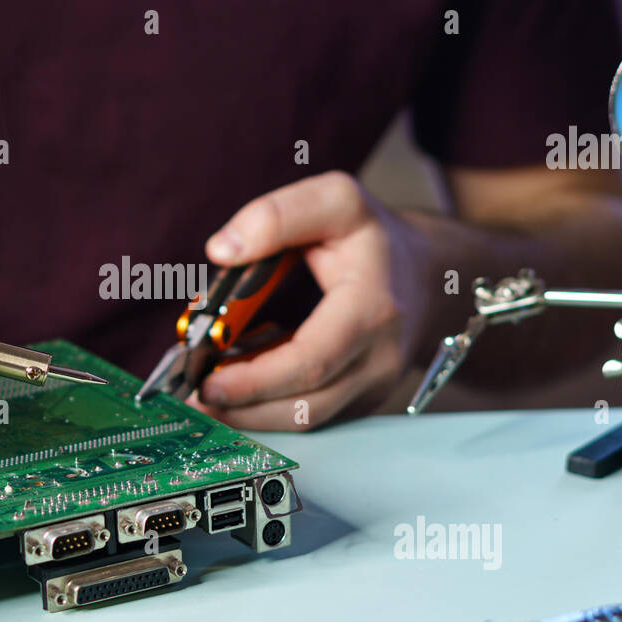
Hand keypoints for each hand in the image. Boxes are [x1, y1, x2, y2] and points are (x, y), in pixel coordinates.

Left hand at [187, 171, 426, 429]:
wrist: (431, 278)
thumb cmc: (374, 239)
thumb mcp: (336, 201)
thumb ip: (278, 215)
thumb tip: (222, 250)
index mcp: (371, 310)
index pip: (311, 360)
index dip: (255, 379)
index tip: (206, 381)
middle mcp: (379, 359)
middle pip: (305, 405)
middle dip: (241, 407)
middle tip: (190, 396)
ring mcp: (373, 388)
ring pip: (304, 420)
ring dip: (248, 414)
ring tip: (203, 395)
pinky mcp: (360, 402)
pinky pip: (309, 415)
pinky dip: (267, 409)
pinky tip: (235, 390)